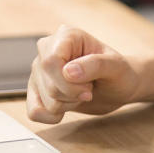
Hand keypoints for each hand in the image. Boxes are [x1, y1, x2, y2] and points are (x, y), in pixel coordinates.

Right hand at [26, 25, 143, 123]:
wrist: (116, 88)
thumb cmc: (119, 73)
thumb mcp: (116, 66)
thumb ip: (95, 65)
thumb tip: (68, 72)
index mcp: (66, 36)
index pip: (51, 61)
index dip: (69, 82)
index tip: (88, 89)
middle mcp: (47, 50)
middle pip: (49, 84)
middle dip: (72, 95)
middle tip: (88, 89)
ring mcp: (39, 70)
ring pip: (44, 100)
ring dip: (67, 104)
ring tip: (80, 92)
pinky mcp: (36, 89)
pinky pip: (34, 111)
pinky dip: (52, 116)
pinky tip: (66, 107)